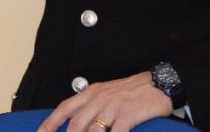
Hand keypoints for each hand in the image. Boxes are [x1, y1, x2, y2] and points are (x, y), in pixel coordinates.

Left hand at [37, 72, 172, 131]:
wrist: (158, 83)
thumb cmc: (131, 91)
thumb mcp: (106, 93)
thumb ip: (92, 105)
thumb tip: (78, 122)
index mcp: (91, 93)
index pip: (65, 108)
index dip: (51, 122)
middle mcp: (99, 99)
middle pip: (76, 123)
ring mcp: (113, 107)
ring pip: (93, 130)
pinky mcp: (128, 114)